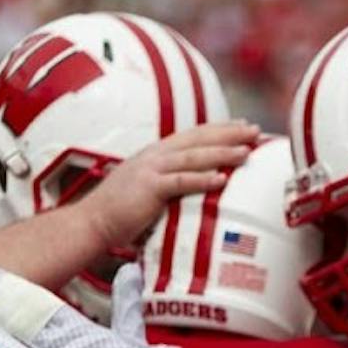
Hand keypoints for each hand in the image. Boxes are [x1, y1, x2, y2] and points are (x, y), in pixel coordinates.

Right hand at [81, 122, 259, 249]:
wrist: (92, 222)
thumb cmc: (120, 212)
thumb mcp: (148, 189)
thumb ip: (169, 184)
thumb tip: (193, 190)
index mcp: (155, 154)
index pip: (193, 135)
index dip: (219, 129)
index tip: (241, 125)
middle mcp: (155, 155)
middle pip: (198, 139)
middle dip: (229, 133)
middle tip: (255, 131)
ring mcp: (151, 169)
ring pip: (194, 156)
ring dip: (222, 152)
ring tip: (246, 151)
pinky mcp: (149, 187)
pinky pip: (181, 181)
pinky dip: (203, 179)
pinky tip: (223, 178)